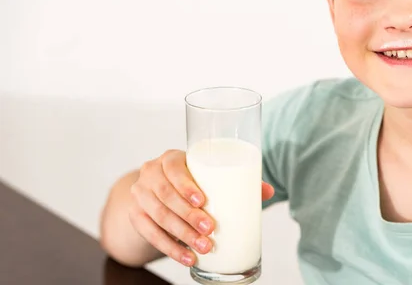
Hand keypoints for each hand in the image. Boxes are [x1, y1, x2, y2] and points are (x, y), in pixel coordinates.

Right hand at [128, 149, 273, 266]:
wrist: (158, 191)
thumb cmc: (191, 180)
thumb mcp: (208, 176)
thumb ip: (237, 181)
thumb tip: (269, 191)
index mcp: (170, 158)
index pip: (174, 168)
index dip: (186, 185)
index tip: (203, 201)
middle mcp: (150, 173)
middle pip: (166, 195)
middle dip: (188, 215)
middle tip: (210, 229)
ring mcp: (140, 195)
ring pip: (158, 216)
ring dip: (182, 235)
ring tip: (204, 247)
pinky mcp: (136, 215)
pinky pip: (150, 234)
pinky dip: (170, 249)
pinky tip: (187, 258)